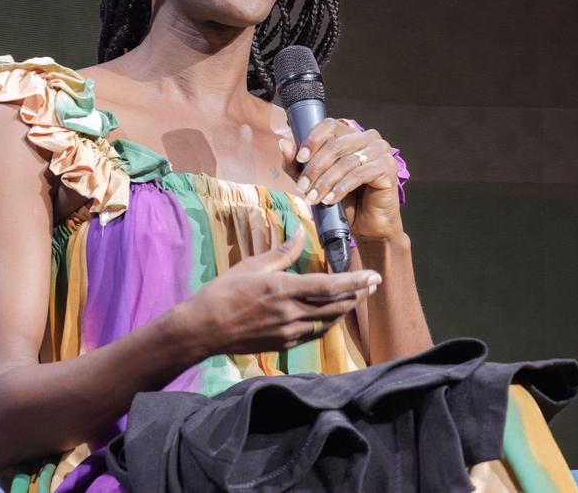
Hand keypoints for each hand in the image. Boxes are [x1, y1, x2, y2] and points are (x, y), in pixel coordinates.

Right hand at [179, 225, 380, 356]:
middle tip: (372, 284)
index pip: (329, 286)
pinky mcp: (284, 344)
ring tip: (357, 296)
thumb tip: (301, 232)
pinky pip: (314, 333)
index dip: (355, 282)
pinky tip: (332, 314)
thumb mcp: (252, 266)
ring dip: (345, 309)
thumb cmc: (223, 292)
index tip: (373, 276)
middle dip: (358, 295)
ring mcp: (288, 332)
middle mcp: (290, 313)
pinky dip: (328, 322)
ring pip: (328, 322)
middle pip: (335, 306)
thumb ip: (282, 252)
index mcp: (283, 289)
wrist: (203, 329)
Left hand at [283, 118, 403, 241]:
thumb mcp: (315, 182)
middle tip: (302, 188)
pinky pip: (359, 174)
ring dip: (325, 182)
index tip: (299, 158)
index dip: (312, 140)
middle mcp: (368, 137)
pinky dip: (341, 188)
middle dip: (314, 168)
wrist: (368, 226)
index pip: (329, 125)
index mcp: (351, 134)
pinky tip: (330, 200)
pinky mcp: (388, 167)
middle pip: (335, 145)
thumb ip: (298, 165)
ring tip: (313, 198)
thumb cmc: (345, 200)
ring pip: (345, 161)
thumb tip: (283, 144)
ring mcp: (380, 151)